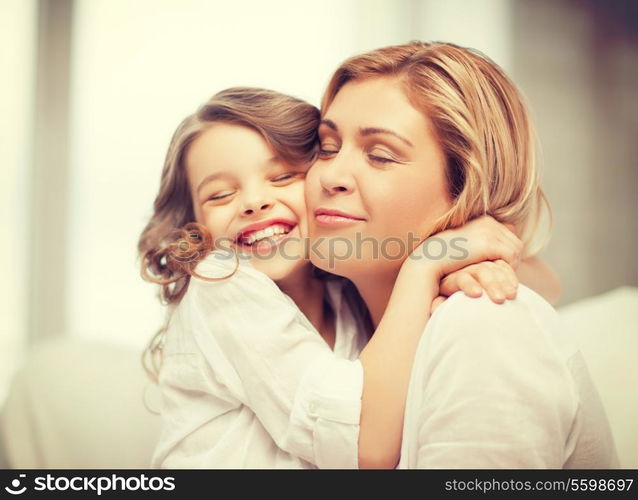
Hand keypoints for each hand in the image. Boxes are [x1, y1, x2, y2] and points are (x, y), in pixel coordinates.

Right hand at [405, 215, 522, 280]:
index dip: (507, 253)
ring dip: (511, 266)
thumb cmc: (444, 257)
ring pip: (516, 250)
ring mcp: (489, 231)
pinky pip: (510, 257)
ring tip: (503, 279)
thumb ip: (483, 242)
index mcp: (483, 219)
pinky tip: (498, 278)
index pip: (509, 236)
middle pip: (515, 242)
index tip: (501, 269)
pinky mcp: (488, 243)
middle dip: (512, 260)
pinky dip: (508, 268)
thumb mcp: (466, 246)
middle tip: (505, 277)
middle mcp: (488, 222)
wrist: (429, 259)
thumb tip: (504, 238)